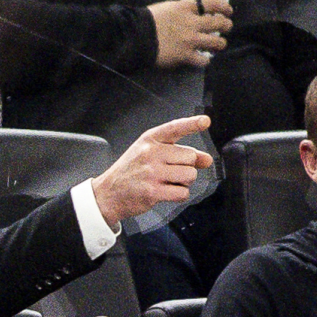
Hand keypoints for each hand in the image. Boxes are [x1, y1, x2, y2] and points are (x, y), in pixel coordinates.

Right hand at [92, 115, 215, 225]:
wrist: (109, 193)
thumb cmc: (132, 171)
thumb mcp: (151, 155)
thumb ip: (179, 154)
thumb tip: (207, 159)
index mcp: (150, 139)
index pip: (175, 127)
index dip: (192, 123)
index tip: (205, 121)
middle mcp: (151, 152)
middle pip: (190, 157)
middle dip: (187, 167)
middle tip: (170, 172)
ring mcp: (152, 172)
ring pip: (190, 175)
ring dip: (184, 182)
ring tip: (168, 182)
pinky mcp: (153, 191)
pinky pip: (182, 193)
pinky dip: (179, 195)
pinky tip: (166, 192)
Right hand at [149, 0, 232, 69]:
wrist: (137, 35)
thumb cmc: (149, 19)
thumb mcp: (167, 7)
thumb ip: (182, 11)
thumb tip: (192, 14)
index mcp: (186, 8)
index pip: (211, 3)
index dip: (223, 7)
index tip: (229, 11)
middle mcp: (192, 23)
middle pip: (218, 23)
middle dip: (226, 25)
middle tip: (226, 27)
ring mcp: (191, 40)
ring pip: (216, 42)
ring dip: (220, 44)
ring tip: (218, 44)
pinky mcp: (186, 55)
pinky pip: (203, 60)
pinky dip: (205, 60)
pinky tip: (203, 59)